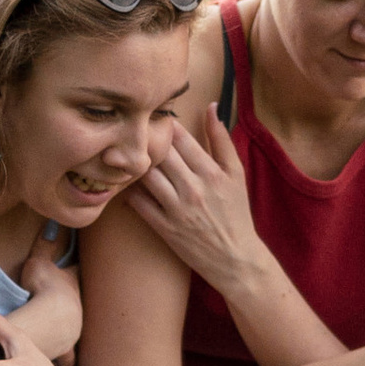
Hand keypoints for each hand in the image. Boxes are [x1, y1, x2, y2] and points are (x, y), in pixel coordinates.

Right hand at [9, 227, 83, 360]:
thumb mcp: (39, 262)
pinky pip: (67, 356)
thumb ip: (43, 244)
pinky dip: (67, 362)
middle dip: (82, 304)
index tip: (94, 263)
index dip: (83, 268)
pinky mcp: (64, 347)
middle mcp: (78, 308)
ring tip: (73, 335)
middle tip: (87, 305)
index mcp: (72, 285)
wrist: (48, 317)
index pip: (82, 272)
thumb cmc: (43, 287)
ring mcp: (73, 329)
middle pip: (84, 303)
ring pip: (77, 330)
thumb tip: (51, 223)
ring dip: (74, 331)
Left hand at [123, 115, 270, 299]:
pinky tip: (128, 183)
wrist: (236, 259)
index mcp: (212, 173)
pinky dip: (130, 191)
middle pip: (161, 154)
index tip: (155, 118)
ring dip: (136, 164)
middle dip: (147, 141)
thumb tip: (210, 106)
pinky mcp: (165, 228)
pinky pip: (139, 204)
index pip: (181, 139)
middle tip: (135, 132)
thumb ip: (222, 140)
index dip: (164, 125)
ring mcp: (177, 209)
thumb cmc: (236, 213)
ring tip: (128, 155)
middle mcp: (194, 189)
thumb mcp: (237, 174)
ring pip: (147, 176)